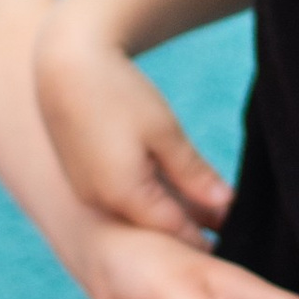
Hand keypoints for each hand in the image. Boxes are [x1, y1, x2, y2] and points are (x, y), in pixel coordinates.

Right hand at [36, 24, 231, 241]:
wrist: (65, 62)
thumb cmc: (118, 93)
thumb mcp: (165, 132)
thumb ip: (194, 174)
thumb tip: (226, 205)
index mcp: (124, 196)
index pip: (174, 231)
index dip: (205, 236)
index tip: (233, 234)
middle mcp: (99, 202)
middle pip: (154, 225)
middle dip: (190, 224)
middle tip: (226, 219)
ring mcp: (86, 189)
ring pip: (137, 210)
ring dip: (169, 208)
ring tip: (207, 204)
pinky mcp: (81, 175)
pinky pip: (120, 195)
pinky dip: (146, 194)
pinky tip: (170, 183)